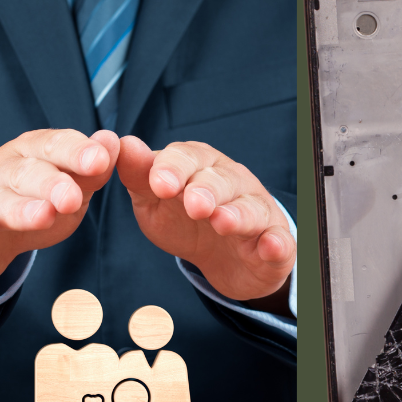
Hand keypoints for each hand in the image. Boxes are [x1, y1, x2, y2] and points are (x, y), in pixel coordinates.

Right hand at [0, 129, 119, 311]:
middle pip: (25, 172)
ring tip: (43, 215)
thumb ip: (90, 173)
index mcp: (28, 153)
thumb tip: (113, 141)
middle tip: (72, 197)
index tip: (99, 160)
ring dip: (20, 207)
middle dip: (50, 182)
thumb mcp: (68, 192)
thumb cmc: (28, 208)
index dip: (75, 151)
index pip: (52, 145)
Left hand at [115, 137, 293, 304]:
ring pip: (251, 208)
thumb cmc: (184, 220)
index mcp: (200, 166)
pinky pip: (279, 241)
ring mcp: (257, 211)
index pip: (187, 157)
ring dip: (238, 214)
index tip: (158, 184)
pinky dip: (276, 243)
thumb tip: (122, 143)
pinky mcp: (276, 242)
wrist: (220, 259)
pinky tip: (270, 246)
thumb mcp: (154, 199)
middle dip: (207, 190)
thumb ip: (138, 174)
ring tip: (222, 222)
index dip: (173, 169)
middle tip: (193, 204)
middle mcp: (233, 182)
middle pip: (221, 180)